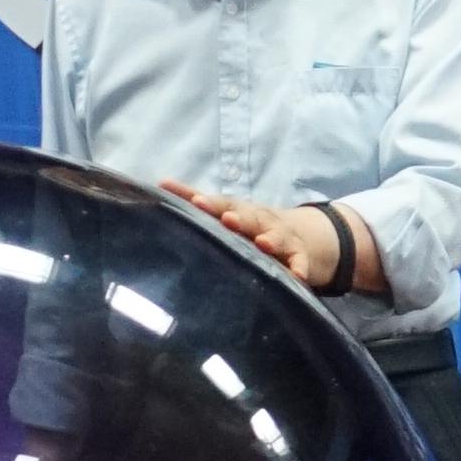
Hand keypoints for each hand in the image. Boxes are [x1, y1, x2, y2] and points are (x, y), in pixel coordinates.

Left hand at [162, 182, 340, 291]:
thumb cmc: (248, 223)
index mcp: (240, 210)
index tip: (197, 202)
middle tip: (228, 220)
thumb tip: (161, 185)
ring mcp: (281, 237)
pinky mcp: (298, 256)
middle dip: (240, 218)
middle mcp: (261, 220)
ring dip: (271, 240)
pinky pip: (300, 262)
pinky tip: (297, 276)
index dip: (212, 203)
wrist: (296, 235)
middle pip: (251, 218)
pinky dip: (299, 267)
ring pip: (277, 237)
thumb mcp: (226, 210)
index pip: (224, 204)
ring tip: (263, 244)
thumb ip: (193, 199)